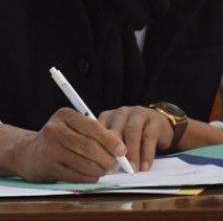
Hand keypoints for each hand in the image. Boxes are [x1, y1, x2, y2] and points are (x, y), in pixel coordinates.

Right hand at [10, 108, 127, 181]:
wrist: (28, 153)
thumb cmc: (61, 139)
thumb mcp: (74, 127)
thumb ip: (95, 133)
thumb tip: (121, 148)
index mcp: (65, 115)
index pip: (93, 127)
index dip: (111, 140)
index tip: (122, 150)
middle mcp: (54, 130)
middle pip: (89, 146)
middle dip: (107, 158)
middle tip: (115, 164)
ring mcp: (49, 149)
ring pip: (84, 162)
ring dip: (99, 169)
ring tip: (106, 170)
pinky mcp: (47, 167)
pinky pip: (75, 175)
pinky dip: (88, 177)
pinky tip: (94, 176)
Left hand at [98, 106, 172, 171]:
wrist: (160, 129)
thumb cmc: (134, 138)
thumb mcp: (118, 141)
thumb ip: (109, 149)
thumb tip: (104, 169)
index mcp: (107, 117)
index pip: (98, 131)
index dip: (99, 148)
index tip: (101, 166)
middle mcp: (121, 112)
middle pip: (115, 130)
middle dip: (114, 151)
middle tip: (115, 168)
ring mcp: (139, 113)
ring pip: (132, 130)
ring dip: (131, 152)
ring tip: (132, 168)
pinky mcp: (156, 119)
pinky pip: (149, 136)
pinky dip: (146, 153)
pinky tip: (145, 166)